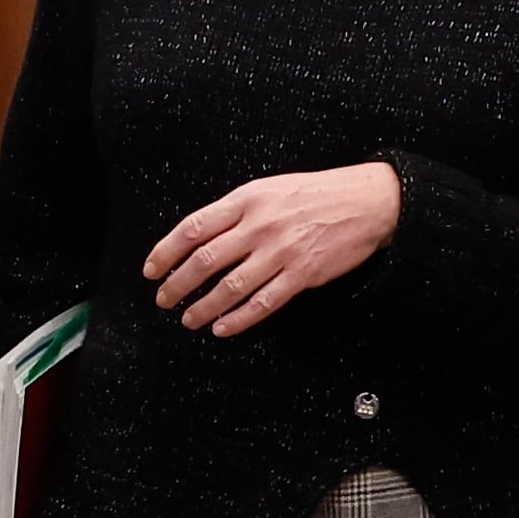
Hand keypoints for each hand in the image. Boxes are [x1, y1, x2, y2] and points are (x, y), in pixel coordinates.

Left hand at [144, 164, 402, 336]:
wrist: (366, 201)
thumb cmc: (316, 195)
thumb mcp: (269, 189)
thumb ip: (235, 212)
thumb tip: (199, 239)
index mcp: (247, 200)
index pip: (193, 228)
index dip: (166, 251)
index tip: (151, 270)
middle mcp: (260, 225)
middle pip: (205, 260)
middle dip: (177, 284)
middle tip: (163, 298)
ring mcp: (281, 251)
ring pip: (230, 287)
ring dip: (203, 307)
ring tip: (188, 318)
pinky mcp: (302, 274)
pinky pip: (262, 303)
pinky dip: (238, 319)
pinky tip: (222, 328)